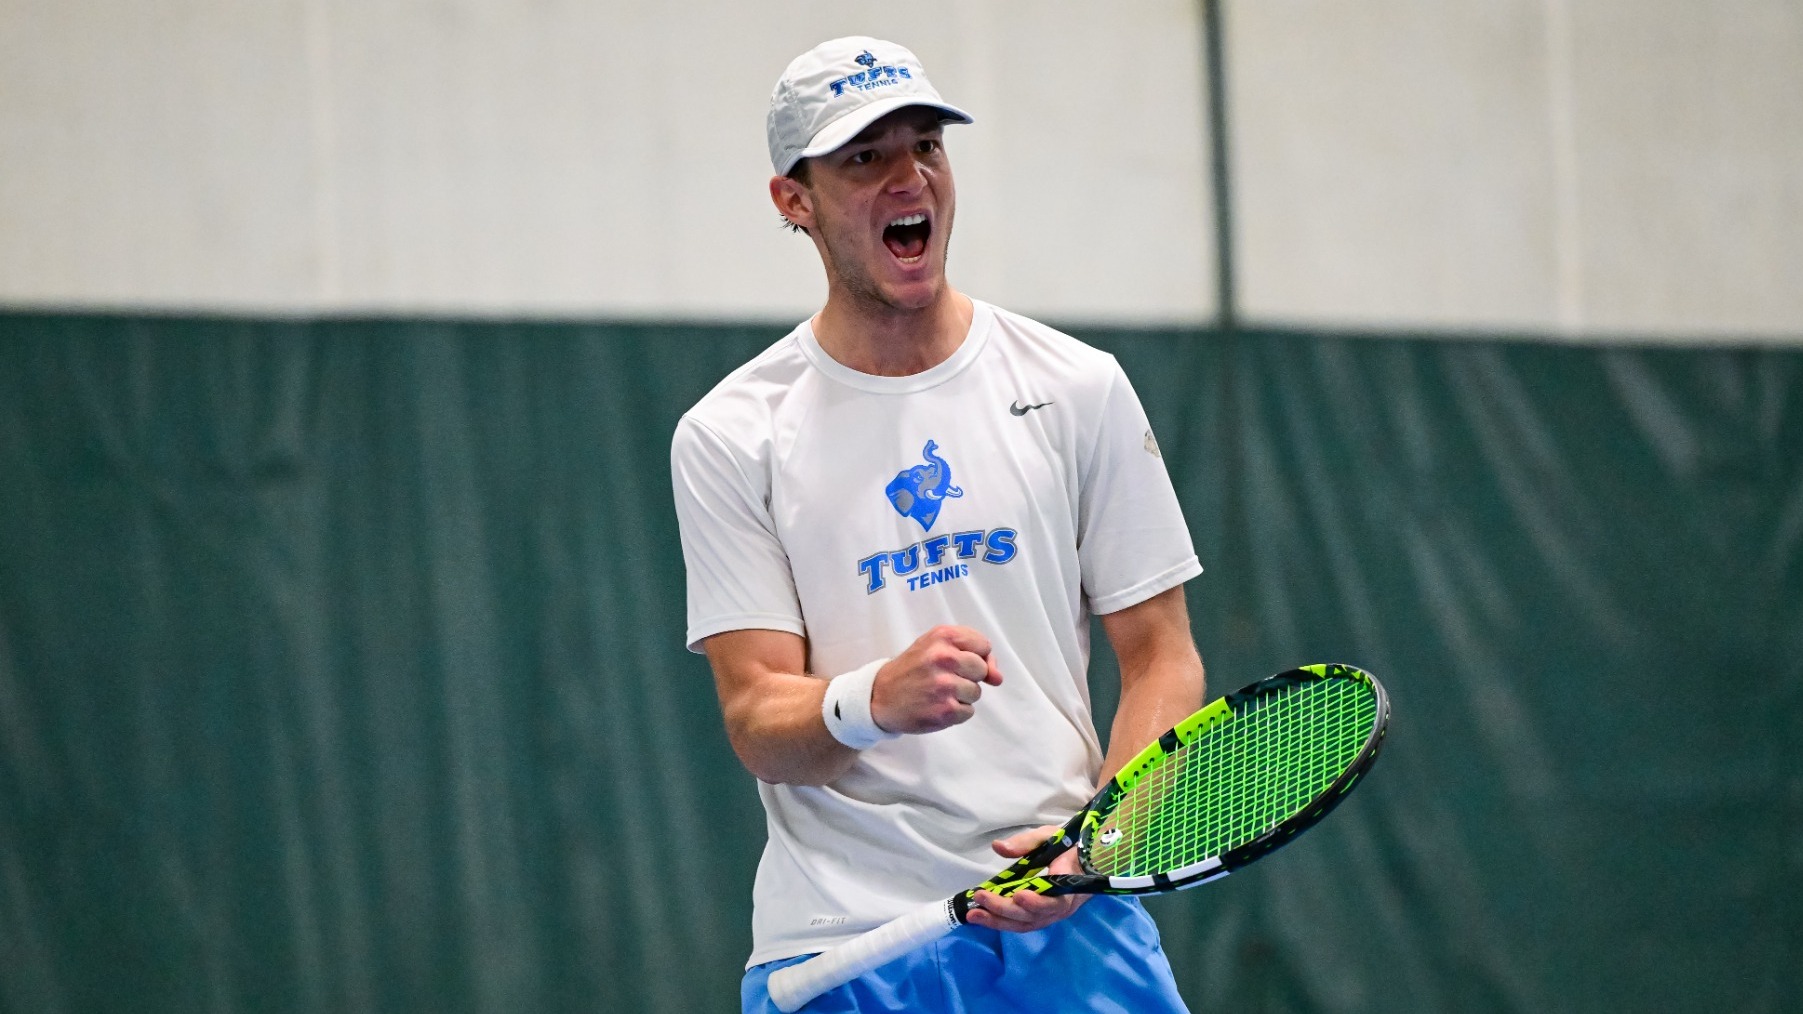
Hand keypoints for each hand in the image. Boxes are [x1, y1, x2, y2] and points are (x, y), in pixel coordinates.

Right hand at [869, 626, 1003, 734]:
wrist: (879, 696)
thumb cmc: (913, 669)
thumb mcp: (936, 647)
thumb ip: (972, 653)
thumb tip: (998, 678)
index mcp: (943, 636)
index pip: (983, 646)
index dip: (975, 656)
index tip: (957, 662)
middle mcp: (944, 658)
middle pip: (982, 670)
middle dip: (968, 676)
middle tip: (943, 678)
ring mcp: (945, 686)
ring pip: (976, 693)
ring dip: (961, 696)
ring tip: (937, 692)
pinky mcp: (944, 710)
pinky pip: (968, 712)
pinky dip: (955, 712)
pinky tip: (935, 705)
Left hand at [964, 825, 1088, 932]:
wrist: (1086, 863)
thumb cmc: (1069, 847)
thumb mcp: (1050, 836)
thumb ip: (1026, 842)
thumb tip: (998, 847)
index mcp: (1070, 885)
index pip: (1055, 901)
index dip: (1037, 902)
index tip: (1018, 895)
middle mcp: (1062, 907)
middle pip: (1033, 916)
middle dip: (1004, 909)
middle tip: (981, 897)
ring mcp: (1051, 915)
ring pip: (1025, 924)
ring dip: (998, 921)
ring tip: (973, 915)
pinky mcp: (1041, 917)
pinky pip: (1022, 924)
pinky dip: (1002, 922)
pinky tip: (983, 917)